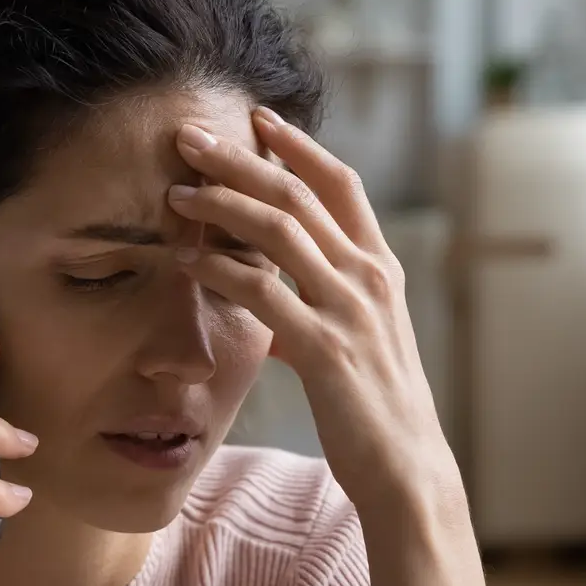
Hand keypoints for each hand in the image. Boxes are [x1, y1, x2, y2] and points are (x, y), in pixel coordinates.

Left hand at [168, 109, 463, 522]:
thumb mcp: (357, 347)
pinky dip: (219, 270)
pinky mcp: (325, 347)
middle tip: (191, 137)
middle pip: (299, 193)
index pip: (340, 184)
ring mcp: (350, 309)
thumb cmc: (376, 412)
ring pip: (280, 229)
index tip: (257, 119)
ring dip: (222, 204)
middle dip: (240, 159)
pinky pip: (263, 292)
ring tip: (177, 194)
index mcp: (381, 268)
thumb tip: (275, 315)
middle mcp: (370, 276)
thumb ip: (318, 316)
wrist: (408, 467)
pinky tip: (186, 263)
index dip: (298, 146)